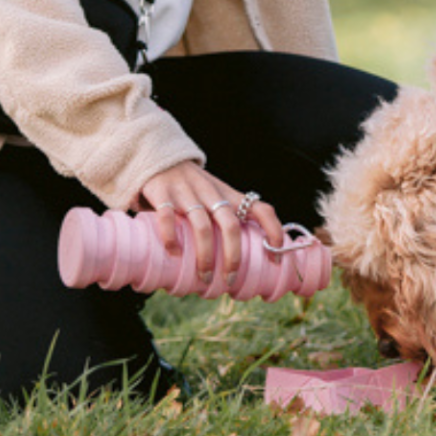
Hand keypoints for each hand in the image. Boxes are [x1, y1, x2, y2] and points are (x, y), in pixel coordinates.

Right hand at [140, 162, 286, 286]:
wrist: (159, 155)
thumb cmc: (192, 187)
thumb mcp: (217, 196)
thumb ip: (228, 219)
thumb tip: (243, 261)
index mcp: (229, 195)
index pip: (261, 209)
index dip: (274, 232)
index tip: (276, 259)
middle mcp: (211, 193)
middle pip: (231, 225)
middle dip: (233, 257)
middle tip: (230, 280)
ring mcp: (187, 192)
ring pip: (202, 226)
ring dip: (205, 255)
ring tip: (204, 277)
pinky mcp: (162, 192)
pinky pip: (168, 216)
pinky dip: (171, 236)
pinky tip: (174, 253)